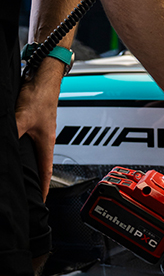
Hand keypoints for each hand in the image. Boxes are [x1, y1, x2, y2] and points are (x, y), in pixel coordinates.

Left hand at [14, 59, 63, 199]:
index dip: (44, 188)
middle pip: (41, 164)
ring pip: (34, 152)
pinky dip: (21, 147)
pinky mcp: (32, 120)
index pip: (46, 172)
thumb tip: (2, 145)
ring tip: (23, 172)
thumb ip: (11, 132)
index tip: (41, 201)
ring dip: (30, 163)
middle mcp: (44, 138)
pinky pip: (26, 139)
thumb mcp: (21, 118)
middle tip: (30, 190)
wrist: (44, 75)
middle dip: (37, 179)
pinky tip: (13, 145)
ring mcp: (38, 129)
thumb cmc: (41, 95)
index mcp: (46, 142)